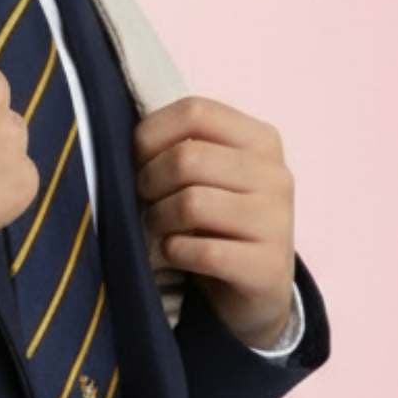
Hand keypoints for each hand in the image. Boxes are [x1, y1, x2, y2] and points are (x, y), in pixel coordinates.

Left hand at [131, 95, 295, 349]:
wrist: (256, 285)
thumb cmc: (218, 218)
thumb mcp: (208, 172)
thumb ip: (179, 146)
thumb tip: (121, 136)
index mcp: (260, 139)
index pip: (195, 112)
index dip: (151, 134)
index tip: (137, 159)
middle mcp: (275, 175)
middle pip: (188, 159)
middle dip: (149, 181)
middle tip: (145, 199)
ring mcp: (276, 222)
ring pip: (191, 204)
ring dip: (159, 218)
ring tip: (158, 227)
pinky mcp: (267, 267)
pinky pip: (202, 251)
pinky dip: (174, 252)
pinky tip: (176, 253)